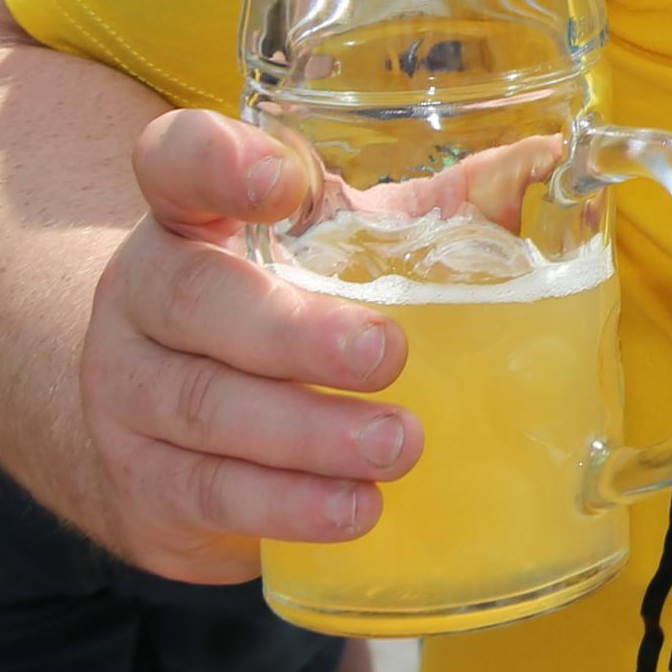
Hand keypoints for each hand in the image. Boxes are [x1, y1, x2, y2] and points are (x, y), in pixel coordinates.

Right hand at [73, 110, 414, 581]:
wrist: (161, 423)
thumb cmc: (286, 305)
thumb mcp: (350, 244)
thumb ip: (440, 205)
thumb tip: (545, 167)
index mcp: (195, 216)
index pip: (176, 162)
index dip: (216, 163)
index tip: (282, 180)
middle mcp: (143, 295)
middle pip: (193, 299)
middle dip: (295, 332)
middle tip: (387, 355)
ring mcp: (126, 393)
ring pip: (202, 408)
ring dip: (306, 435)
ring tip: (395, 448)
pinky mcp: (139, 483)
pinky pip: (204, 492)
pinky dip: (283, 506)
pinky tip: (351, 509)